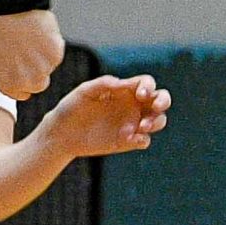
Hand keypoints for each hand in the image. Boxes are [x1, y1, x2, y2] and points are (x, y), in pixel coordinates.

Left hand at [0, 8, 64, 99]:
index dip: (22, 84)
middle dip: (35, 73)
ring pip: (48, 70)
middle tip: (30, 56)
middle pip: (37, 86)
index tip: (22, 75)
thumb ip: (5, 73)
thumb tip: (15, 80)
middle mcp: (25, 79)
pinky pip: (56, 57)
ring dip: (43, 59)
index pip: (18, 95)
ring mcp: (41, 68)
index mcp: (6, 81)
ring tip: (32, 42)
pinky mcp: (55, 55)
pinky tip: (40, 36)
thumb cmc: (0, 27)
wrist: (13, 5)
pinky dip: (51, 48)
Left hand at [40, 73, 169, 157]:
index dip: (149, 86)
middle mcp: (133, 105)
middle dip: (163, 101)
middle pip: (161, 100)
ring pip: (158, 120)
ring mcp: (133, 123)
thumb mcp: (84, 92)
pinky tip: (130, 138)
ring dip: (156, 122)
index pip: (147, 83)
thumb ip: (103, 84)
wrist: (61, 134)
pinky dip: (142, 140)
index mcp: (125, 89)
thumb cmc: (72, 107)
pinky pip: (145, 140)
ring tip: (141, 126)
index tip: (140, 94)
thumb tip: (121, 83)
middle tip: (156, 107)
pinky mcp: (128, 141)